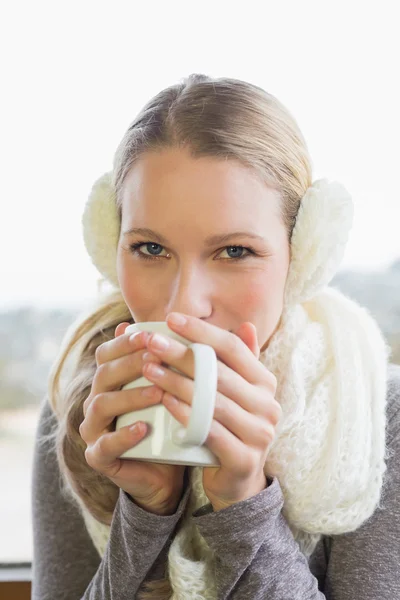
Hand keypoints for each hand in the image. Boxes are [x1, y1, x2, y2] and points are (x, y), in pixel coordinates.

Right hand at [79, 323, 185, 514]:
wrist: (168, 471)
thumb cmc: (171, 423)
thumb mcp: (173, 389)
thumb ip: (173, 361)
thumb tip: (186, 323)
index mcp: (109, 381)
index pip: (107, 353)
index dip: (126, 342)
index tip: (151, 334)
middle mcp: (96, 400)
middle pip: (104, 374)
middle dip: (130, 362)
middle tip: (156, 356)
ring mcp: (94, 429)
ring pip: (102, 404)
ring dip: (131, 396)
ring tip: (158, 392)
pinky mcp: (99, 456)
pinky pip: (105, 444)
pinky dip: (123, 435)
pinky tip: (144, 427)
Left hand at [142, 313, 281, 511]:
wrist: (237, 482)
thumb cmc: (228, 426)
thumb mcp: (237, 391)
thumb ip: (239, 360)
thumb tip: (244, 324)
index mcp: (265, 382)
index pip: (232, 348)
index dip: (202, 331)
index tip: (171, 319)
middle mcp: (268, 405)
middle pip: (219, 371)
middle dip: (181, 353)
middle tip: (151, 342)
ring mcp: (259, 433)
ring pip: (212, 400)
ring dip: (177, 381)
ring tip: (148, 368)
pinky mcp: (244, 458)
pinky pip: (210, 430)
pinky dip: (185, 414)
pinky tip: (163, 400)